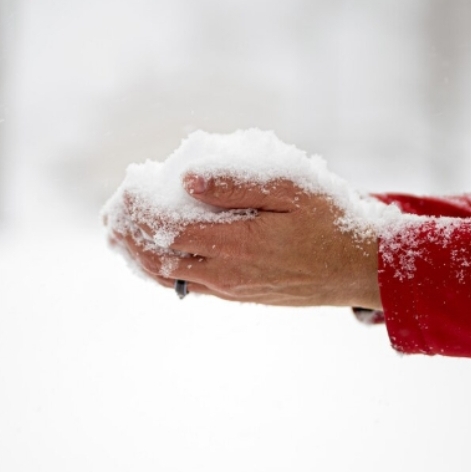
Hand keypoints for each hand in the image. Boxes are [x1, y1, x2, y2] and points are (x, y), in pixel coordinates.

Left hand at [111, 174, 381, 308]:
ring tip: (118, 237)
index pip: (167, 225)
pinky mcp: (240, 295)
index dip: (140, 207)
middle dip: (129, 234)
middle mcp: (225, 272)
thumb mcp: (291, 187)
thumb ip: (237, 182)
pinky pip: (189, 286)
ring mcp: (231, 288)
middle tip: (109, 213)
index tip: (125, 186)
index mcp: (234, 242)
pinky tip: (154, 259)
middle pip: (159, 255)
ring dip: (139, 255)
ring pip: (169, 276)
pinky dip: (162, 271)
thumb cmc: (331, 219)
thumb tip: (186, 176)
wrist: (361, 269)